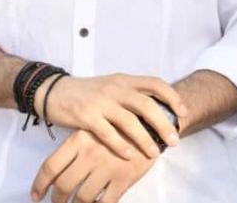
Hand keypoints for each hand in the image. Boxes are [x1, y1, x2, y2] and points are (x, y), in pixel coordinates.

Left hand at [31, 129, 154, 202]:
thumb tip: (56, 172)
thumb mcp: (92, 130)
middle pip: (64, 185)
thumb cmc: (116, 126)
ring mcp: (106, 169)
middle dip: (57, 200)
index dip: (40, 184)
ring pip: (83, 198)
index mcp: (78, 140)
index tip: (35, 195)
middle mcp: (89, 155)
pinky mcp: (123, 180)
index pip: (51, 166)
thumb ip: (75, 149)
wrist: (149, 123)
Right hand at [34, 73, 184, 159]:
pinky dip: (120, 144)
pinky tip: (128, 155)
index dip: (171, 97)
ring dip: (144, 138)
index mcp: (123, 80)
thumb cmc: (87, 93)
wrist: (54, 91)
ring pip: (129, 120)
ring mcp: (100, 101)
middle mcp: (114, 88)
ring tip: (153, 153)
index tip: (182, 112)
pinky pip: (107, 132)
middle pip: (146, 104)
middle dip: (163, 123)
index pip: (153, 83)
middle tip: (173, 140)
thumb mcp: (111, 87)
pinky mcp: (86, 115)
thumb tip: (158, 113)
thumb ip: (131, 96)